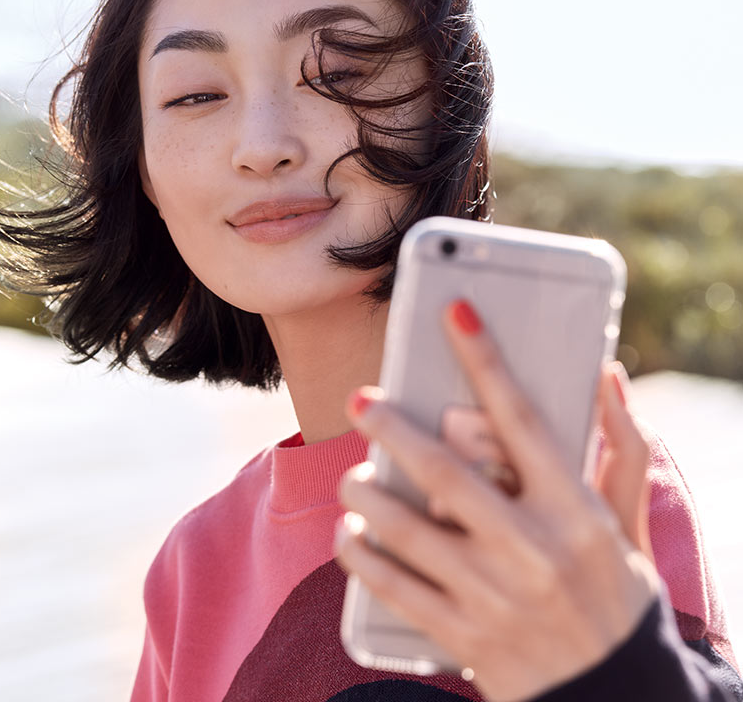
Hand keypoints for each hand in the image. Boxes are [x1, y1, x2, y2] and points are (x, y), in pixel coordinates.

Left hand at [335, 299, 659, 701]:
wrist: (616, 697)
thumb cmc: (617, 595)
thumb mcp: (626, 523)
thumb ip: (623, 449)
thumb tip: (608, 376)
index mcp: (574, 511)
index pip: (524, 419)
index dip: (487, 359)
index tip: (455, 311)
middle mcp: (532, 549)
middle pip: (445, 472)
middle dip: (393, 428)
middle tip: (361, 400)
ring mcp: (493, 596)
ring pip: (405, 529)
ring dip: (364, 494)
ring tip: (352, 477)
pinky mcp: (463, 635)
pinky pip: (392, 587)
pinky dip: (359, 555)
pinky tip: (349, 535)